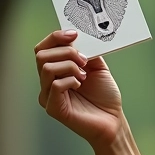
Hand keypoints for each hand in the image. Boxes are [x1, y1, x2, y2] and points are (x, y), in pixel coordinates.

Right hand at [34, 29, 123, 147]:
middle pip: (41, 55)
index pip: (43, 48)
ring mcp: (48, 96)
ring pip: (46, 67)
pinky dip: (70, 80)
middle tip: (84, 60)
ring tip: (84, 75)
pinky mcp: (53, 108)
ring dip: (69, 65)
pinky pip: (55, 85)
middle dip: (66, 51)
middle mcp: (48, 82)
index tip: (74, 34)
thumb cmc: (105, 96)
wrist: (113, 120)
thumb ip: (87, 51)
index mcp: (56, 71)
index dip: (55, 37)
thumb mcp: (98, 67)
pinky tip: (80, 84)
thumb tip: (79, 37)